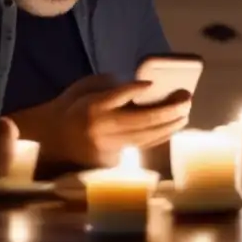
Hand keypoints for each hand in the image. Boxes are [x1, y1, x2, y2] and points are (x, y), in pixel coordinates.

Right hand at [49, 75, 192, 167]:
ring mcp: (108, 146)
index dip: (133, 90)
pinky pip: (140, 146)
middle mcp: (101, 129)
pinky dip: (159, 136)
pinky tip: (173, 127)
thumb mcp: (83, 88)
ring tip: (185, 114)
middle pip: (140, 120)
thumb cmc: (73, 107)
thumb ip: (108, 86)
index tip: (152, 83)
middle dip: (167, 110)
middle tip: (187, 99)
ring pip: (145, 136)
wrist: (55, 137)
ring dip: (169, 125)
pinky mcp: (113, 158)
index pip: (115, 97)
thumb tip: (139, 87)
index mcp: (92, 107)